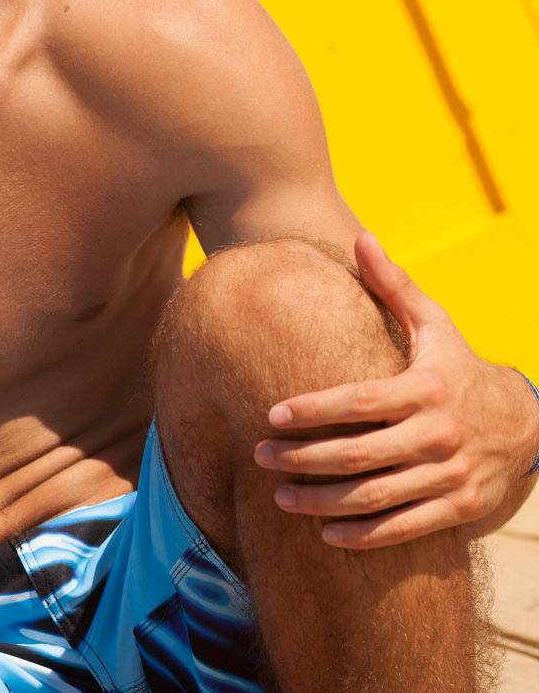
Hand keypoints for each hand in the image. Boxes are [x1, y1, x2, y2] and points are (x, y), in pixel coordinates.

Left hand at [251, 230, 538, 548]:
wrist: (526, 423)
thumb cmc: (458, 369)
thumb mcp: (436, 325)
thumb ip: (394, 287)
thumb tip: (361, 238)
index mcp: (425, 389)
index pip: (360, 401)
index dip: (314, 410)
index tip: (271, 415)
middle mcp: (438, 435)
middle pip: (360, 454)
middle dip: (304, 459)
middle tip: (260, 458)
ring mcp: (450, 475)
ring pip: (378, 496)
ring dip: (323, 503)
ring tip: (278, 500)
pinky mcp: (459, 508)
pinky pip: (406, 529)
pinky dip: (364, 535)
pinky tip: (325, 533)